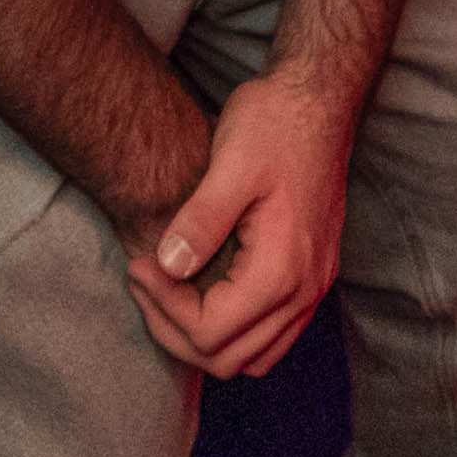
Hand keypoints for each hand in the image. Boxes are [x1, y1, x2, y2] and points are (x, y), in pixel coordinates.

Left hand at [125, 67, 356, 379]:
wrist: (318, 100)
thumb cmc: (274, 123)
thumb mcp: (230, 163)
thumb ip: (200, 220)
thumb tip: (167, 266)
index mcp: (283, 267)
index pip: (210, 330)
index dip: (163, 306)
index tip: (138, 263)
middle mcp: (305, 289)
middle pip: (228, 357)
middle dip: (173, 328)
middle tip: (142, 280)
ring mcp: (313, 287)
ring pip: (253, 356)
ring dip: (202, 338)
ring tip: (164, 292)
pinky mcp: (311, 276)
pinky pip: (272, 335)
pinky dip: (232, 330)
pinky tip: (201, 293)